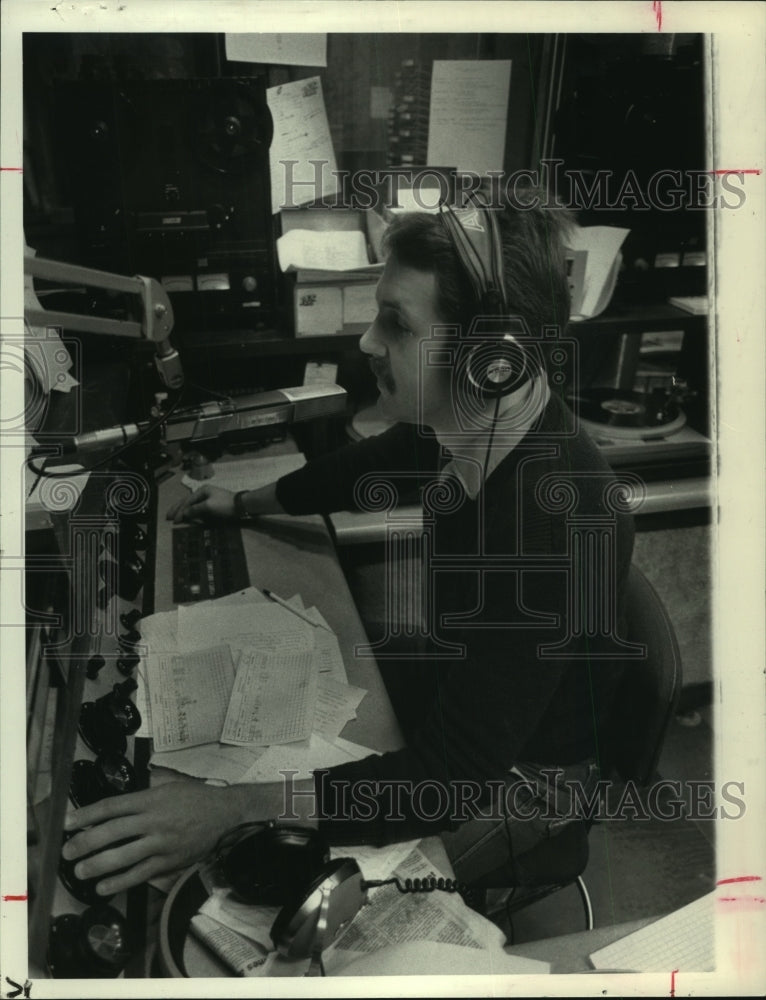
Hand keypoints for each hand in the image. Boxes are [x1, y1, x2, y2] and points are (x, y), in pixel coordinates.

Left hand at [62, 783, 247, 894]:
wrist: (226, 814)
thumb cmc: (195, 798)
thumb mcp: (168, 787)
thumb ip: (142, 798)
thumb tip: (112, 809)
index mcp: (151, 799)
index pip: (112, 807)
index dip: (87, 815)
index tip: (67, 823)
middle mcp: (154, 821)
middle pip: (112, 832)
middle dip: (85, 842)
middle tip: (67, 851)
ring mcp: (161, 843)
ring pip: (123, 856)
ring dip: (98, 865)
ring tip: (80, 871)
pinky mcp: (169, 861)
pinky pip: (140, 874)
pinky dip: (120, 881)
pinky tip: (103, 886)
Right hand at [166, 484, 236, 522]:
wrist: (243, 506)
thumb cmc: (225, 505)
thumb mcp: (208, 507)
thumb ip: (195, 509)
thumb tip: (185, 513)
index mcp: (202, 491)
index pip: (186, 502)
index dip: (179, 511)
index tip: (174, 520)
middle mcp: (204, 492)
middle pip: (187, 501)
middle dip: (178, 509)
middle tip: (169, 517)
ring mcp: (209, 498)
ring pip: (192, 504)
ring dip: (184, 510)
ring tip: (176, 516)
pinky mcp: (214, 504)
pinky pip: (199, 507)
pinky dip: (192, 512)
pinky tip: (189, 516)